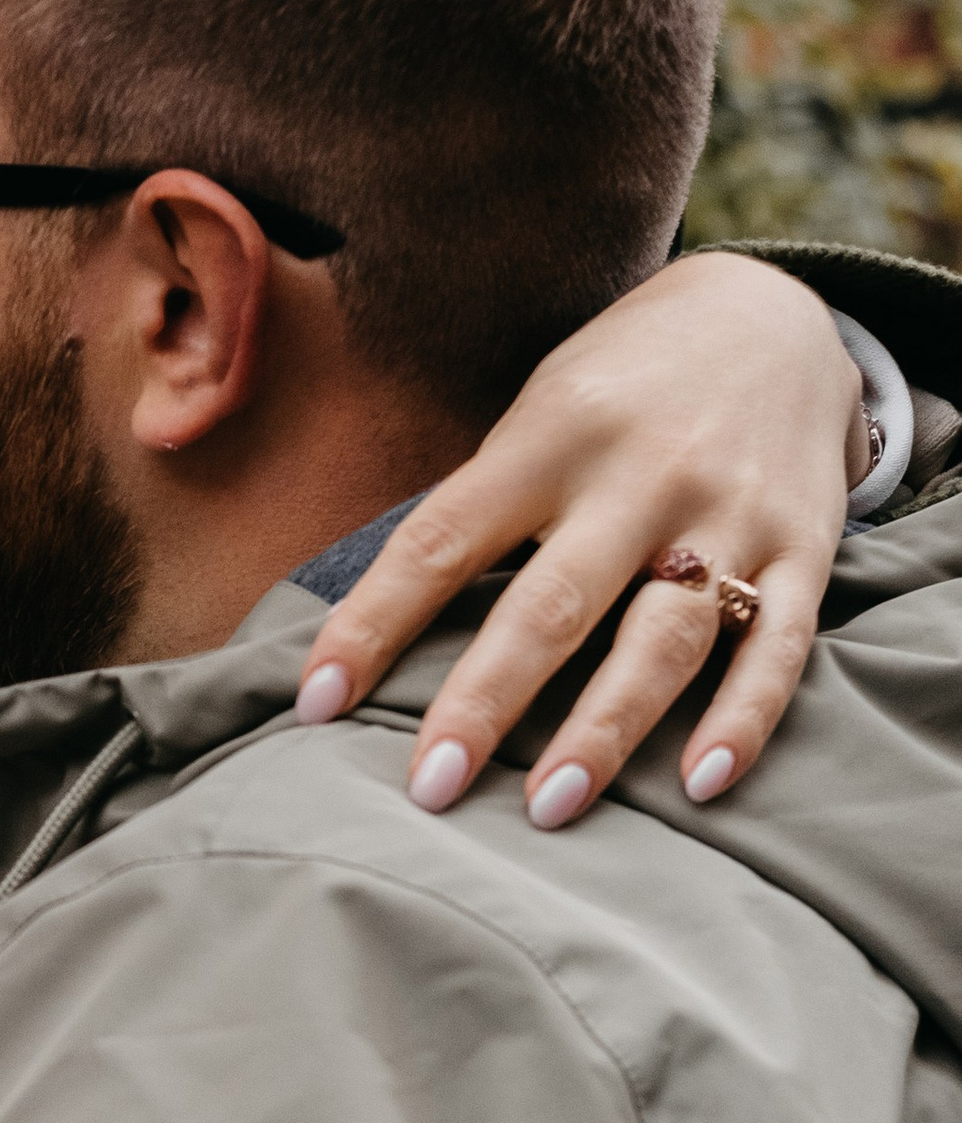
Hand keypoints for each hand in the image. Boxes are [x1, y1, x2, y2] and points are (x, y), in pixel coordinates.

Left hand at [294, 251, 862, 823]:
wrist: (775, 314)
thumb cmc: (619, 391)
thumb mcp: (540, 413)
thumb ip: (485, 511)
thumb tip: (380, 632)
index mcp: (551, 436)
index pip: (441, 541)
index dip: (373, 624)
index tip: (316, 705)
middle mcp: (642, 475)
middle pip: (553, 603)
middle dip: (486, 700)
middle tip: (431, 788)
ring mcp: (731, 513)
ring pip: (667, 636)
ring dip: (606, 730)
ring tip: (548, 808)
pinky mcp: (806, 548)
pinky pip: (779, 646)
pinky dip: (742, 719)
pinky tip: (699, 785)